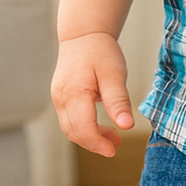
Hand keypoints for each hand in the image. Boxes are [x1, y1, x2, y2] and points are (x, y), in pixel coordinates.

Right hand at [51, 32, 134, 156]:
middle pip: (74, 132)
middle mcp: (61, 98)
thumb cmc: (100, 52)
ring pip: (70, 128)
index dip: (98, 143)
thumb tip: (127, 126)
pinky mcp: (60, 97)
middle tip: (116, 145)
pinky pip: (70, 119)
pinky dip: (84, 127)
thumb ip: (119, 101)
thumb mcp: (114, 74)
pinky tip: (100, 125)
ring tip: (112, 137)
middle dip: (94, 143)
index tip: (114, 150)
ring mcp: (58, 98)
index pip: (83, 128)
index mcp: (74, 93)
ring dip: (89, 137)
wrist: (83, 35)